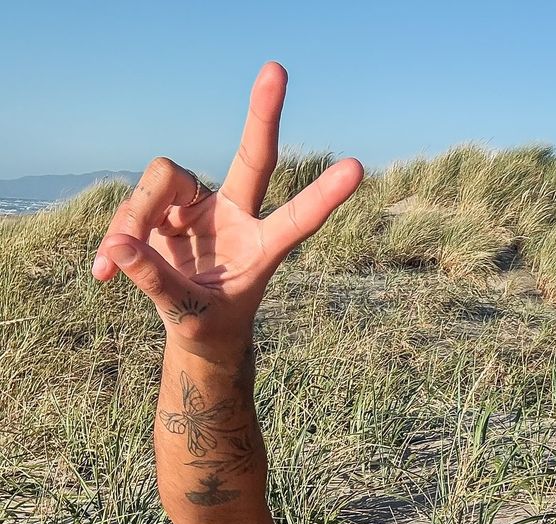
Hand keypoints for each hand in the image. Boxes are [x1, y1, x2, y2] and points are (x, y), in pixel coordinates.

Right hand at [91, 62, 362, 356]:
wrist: (196, 328)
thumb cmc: (207, 325)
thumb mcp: (188, 315)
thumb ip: (157, 283)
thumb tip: (120, 248)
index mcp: (261, 248)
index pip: (298, 219)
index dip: (323, 195)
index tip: (356, 169)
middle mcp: (237, 215)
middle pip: (254, 158)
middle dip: (264, 115)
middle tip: (277, 69)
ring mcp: (202, 205)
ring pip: (162, 179)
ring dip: (133, 217)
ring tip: (115, 265)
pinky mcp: (168, 205)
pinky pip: (134, 204)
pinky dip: (116, 238)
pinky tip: (105, 274)